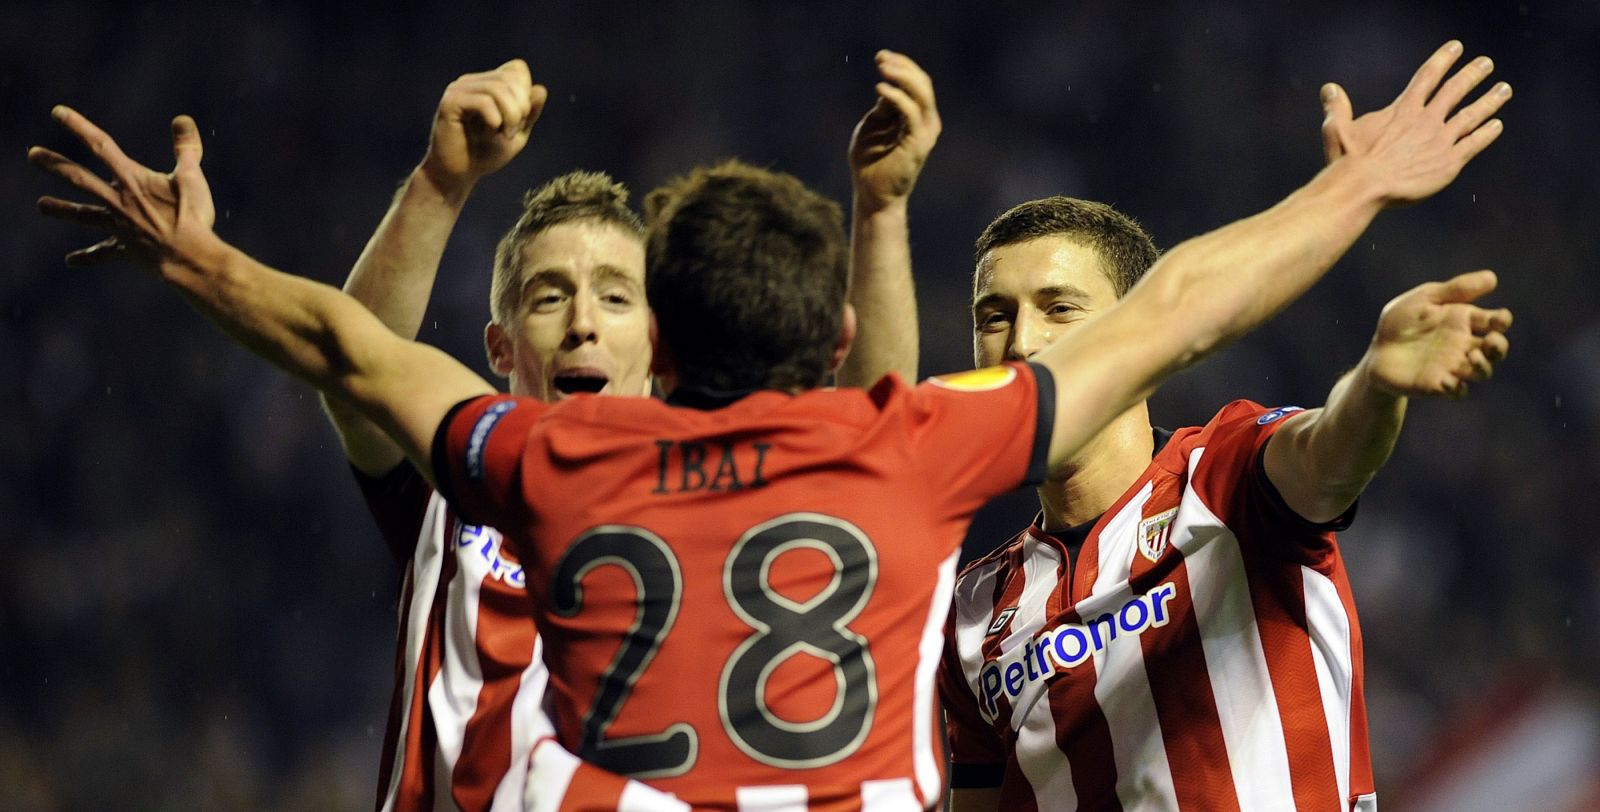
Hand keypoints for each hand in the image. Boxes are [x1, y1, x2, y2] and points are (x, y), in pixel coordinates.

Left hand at [30, 106, 217, 271]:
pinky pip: (102, 253)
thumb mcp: (192, 177)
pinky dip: (86, 257)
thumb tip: (182, 118)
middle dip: (55, 165)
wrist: (188, 256)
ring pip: (84, 215)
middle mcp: (118, 201)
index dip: (78, 127)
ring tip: (41, 205)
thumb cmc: (191, 216)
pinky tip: (70, 261)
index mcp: (132, 180)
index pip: (101, 146)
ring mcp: (119, 226)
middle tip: (32, 154)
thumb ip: (186, 148)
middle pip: (80, 178)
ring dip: (61, 209)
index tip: (56, 112)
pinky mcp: (125, 248)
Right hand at [418, 59, 547, 191]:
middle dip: (520, 107)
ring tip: (505, 135)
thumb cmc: (485, 154)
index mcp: (487, 84)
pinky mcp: (450, 103)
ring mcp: (458, 90)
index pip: (516, 69)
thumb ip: (530, 113)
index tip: (522, 119)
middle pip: (509, 78)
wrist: (457, 175)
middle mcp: (471, 82)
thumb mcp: (517, 133)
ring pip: (496, 88)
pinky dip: (494, 120)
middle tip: (513, 132)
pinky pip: (482, 102)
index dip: (526, 93)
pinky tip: (489, 134)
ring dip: (510, 115)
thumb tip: (540, 89)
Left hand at [848, 50, 940, 212]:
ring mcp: (925, 132)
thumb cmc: (870, 162)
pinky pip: (911, 113)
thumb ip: (884, 108)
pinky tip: (881, 89)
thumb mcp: (873, 126)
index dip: (901, 65)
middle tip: (880, 58)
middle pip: (923, 84)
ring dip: (902, 76)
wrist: (873, 194)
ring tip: (882, 68)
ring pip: (922, 94)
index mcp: (917, 117)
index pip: (917, 83)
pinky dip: (897, 97)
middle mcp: (926, 122)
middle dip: (902, 66)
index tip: (880, 56)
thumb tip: (887, 87)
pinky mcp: (918, 143)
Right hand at [1320, 40, 1510, 205]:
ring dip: (1489, 101)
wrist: (1365, 187)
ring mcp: (1440, 141)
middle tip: (1487, 63)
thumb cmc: (1349, 162)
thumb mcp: (1337, 131)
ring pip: (1471, 115)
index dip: (1443, 60)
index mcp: (1402, 110)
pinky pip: (1473, 144)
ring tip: (1504, 90)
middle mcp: (1426, 121)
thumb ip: (1337, 109)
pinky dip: (1486, 134)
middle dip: (1472, 75)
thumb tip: (1328, 88)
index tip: (1456, 47)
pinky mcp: (1449, 163)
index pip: (1427, 77)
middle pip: (1455, 91)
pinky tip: (1497, 125)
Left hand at [1361, 270, 1511, 398]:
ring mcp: (1452, 367)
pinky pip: (1457, 392)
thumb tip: (1492, 277)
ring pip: (1482, 372)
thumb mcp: (1425, 299)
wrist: (1376, 350)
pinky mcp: (1437, 385)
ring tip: (1472, 356)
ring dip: (1483, 366)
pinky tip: (1446, 380)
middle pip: (1495, 350)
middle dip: (1499, 347)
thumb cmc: (1402, 322)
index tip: (1499, 319)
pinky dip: (1457, 388)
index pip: (1494, 322)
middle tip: (1491, 342)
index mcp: (1463, 321)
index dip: (1502, 320)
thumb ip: (1456, 289)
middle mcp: (1463, 345)